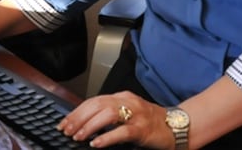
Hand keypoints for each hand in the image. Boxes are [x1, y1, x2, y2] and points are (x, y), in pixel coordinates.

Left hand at [58, 91, 175, 148]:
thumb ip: (110, 113)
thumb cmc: (151, 122)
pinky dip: (107, 137)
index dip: (77, 111)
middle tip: (66, 130)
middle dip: (79, 118)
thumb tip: (85, 122)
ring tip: (78, 136)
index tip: (65, 122)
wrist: (176, 126)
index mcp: (122, 97)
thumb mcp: (129, 112)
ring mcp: (136, 115)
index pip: (94, 100)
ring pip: (108, 115)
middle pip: (97, 105)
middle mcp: (128, 102)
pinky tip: (96, 143)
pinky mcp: (142, 129)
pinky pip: (122, 132)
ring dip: (89, 126)